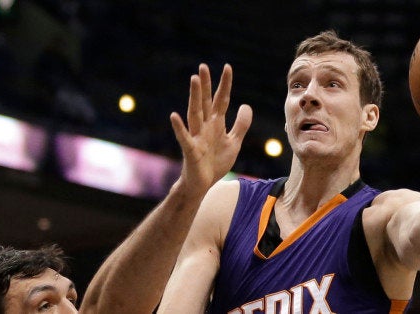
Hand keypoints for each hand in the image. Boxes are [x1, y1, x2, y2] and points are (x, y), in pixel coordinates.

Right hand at [170, 63, 252, 195]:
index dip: (224, 85)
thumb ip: (240, 125)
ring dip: (194, 97)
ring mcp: (196, 137)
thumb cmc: (215, 163)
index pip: (221, 100)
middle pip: (205, 102)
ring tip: (193, 80)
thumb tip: (245, 105)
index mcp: (216, 124)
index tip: (227, 67)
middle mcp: (205, 127)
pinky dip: (179, 127)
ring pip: (195, 113)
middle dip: (205, 85)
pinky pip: (184, 137)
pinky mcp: (190, 151)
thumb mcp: (234, 142)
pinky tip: (174, 116)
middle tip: (203, 66)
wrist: (203, 185)